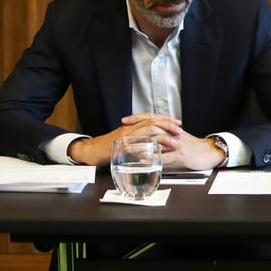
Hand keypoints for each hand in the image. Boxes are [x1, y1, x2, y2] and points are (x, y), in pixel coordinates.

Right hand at [66, 113, 182, 166]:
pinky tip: (157, 153)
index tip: (178, 122)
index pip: (152, 117)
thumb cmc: (109, 146)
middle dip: (168, 126)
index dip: (166, 119)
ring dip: (163, 137)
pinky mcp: (121, 147)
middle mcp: (129, 128)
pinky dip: (148, 150)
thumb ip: (139, 136)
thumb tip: (156, 138)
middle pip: (152, 122)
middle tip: (179, 131)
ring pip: (147, 132)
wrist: (91, 150)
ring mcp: (125, 137)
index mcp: (132, 125)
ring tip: (174, 142)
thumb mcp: (126, 137)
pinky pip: (136, 147)